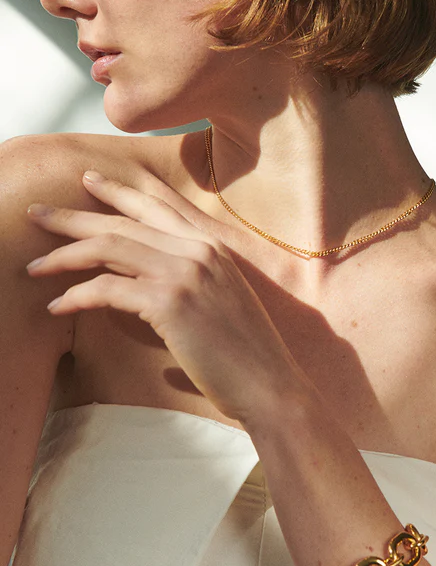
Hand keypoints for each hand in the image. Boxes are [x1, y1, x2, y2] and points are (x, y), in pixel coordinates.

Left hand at [25, 170, 306, 424]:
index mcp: (215, 246)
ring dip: (64, 253)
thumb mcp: (224, 303)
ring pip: (110, 246)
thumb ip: (194, 283)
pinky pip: (107, 288)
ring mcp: (186, 272)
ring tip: (34, 264)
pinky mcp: (170, 301)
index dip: (121, 191)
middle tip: (38, 212)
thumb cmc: (247, 355)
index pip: (161, 205)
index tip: (89, 181)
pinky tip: (56, 305)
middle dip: (76, 215)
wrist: (270, 384)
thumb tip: (151, 290)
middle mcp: (200, 249)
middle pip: (125, 221)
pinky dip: (76, 295)